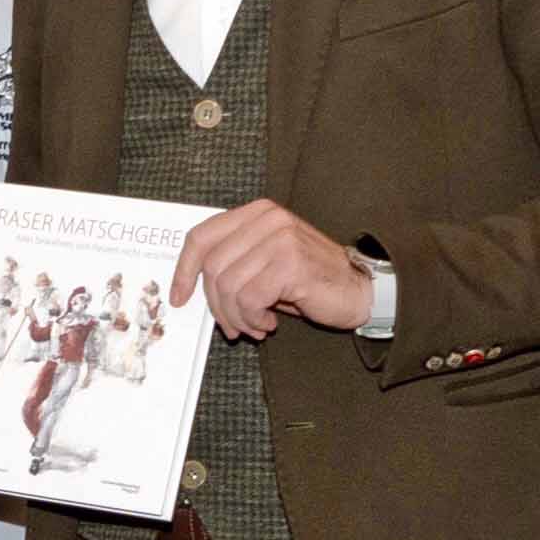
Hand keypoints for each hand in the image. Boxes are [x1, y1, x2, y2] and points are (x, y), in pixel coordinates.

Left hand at [172, 198, 368, 336]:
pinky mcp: (291, 263)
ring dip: (236, 317)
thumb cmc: (309, 281)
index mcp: (257, 213)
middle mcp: (268, 219)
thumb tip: (191, 287)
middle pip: (212, 266)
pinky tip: (268, 324)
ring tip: (253, 326)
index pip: (202, 236)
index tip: (180, 297)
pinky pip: (249, 299)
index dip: (184, 269)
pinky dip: (252, 319)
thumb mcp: (265, 264)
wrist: (359, 291)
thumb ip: (233, 264)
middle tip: (232, 326)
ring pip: (228, 285)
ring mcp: (280, 239)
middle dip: (216, 305)